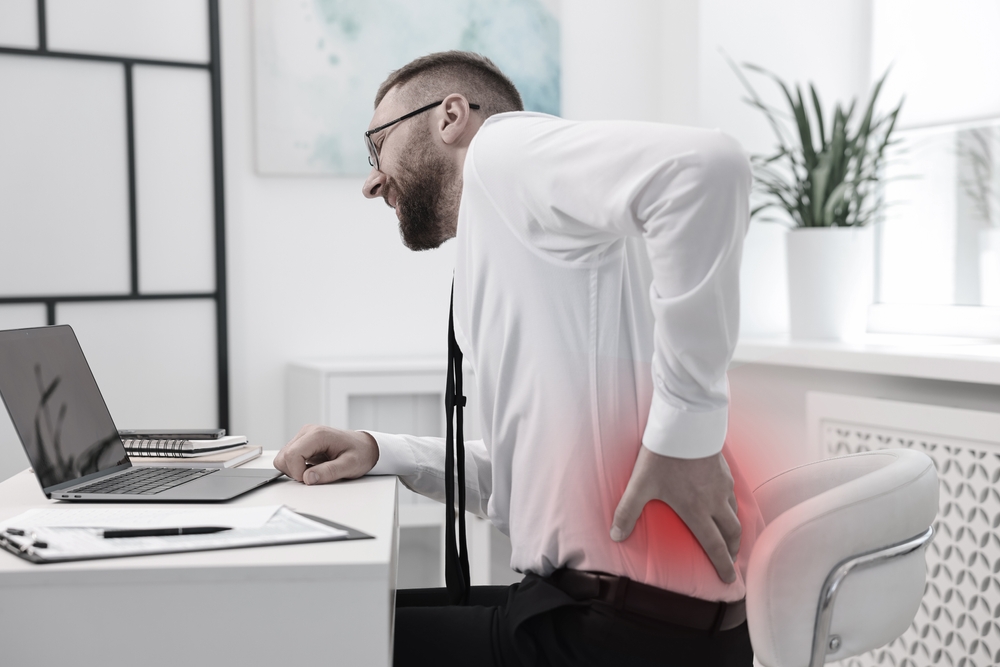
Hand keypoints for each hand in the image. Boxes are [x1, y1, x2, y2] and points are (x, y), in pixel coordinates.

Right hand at [273, 425, 378, 484]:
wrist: (365, 447)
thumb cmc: (360, 453)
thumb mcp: (350, 465)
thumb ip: (329, 472)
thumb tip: (308, 478)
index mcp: (318, 434)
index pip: (291, 455)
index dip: (297, 473)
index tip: (311, 479)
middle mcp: (308, 432)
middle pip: (284, 457)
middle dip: (295, 472)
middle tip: (315, 475)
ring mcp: (303, 436)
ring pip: (283, 458)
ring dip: (294, 470)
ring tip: (315, 470)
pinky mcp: (302, 443)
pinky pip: (288, 458)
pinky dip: (296, 467)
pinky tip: (312, 467)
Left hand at [610, 447, 740, 582]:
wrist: (685, 425)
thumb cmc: (662, 456)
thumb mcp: (640, 485)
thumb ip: (627, 511)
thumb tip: (615, 535)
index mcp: (696, 511)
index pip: (714, 546)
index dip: (722, 565)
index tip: (729, 579)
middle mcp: (714, 502)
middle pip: (732, 533)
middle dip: (733, 551)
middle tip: (731, 560)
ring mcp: (722, 486)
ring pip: (734, 514)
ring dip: (734, 529)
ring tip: (729, 535)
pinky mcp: (725, 470)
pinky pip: (733, 495)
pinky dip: (732, 507)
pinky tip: (724, 503)